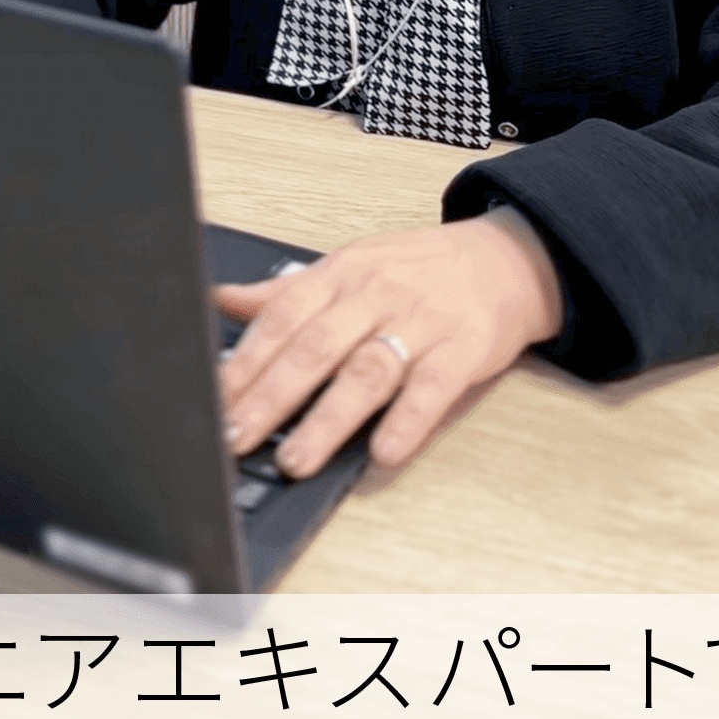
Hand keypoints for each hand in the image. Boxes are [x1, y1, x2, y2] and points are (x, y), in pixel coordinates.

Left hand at [214, 210, 564, 478]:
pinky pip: (432, 388)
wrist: (506, 259)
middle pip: (315, 347)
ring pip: (367, 371)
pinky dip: (407, 420)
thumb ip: (286, 293)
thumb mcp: (349, 268)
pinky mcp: (463, 350)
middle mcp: (377, 295)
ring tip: (296, 459)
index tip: (211, 402)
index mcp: (341, 274)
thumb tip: (219, 300)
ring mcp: (421, 323)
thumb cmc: (419, 271)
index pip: (282, 318)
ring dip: (328, 419)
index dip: (244, 363)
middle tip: (236, 439)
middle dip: (271, 397)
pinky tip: (384, 451)